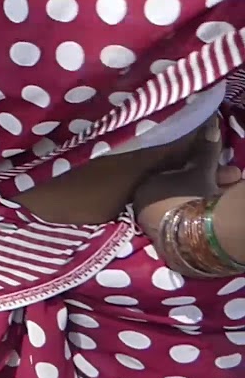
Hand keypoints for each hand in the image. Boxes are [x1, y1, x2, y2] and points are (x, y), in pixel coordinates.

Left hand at [133, 115, 239, 238]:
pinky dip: (207, 221)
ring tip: (236, 190)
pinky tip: (225, 218)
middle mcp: (145, 215)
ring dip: (213, 200)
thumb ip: (203, 148)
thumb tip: (211, 121)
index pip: (170, 176)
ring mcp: (159, 235)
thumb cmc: (193, 194)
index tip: (218, 168)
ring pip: (188, 212)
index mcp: (142, 192)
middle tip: (235, 177)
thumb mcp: (201, 168)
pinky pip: (191, 230)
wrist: (203, 234)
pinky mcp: (174, 255)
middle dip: (210, 184)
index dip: (198, 170)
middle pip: (181, 195)